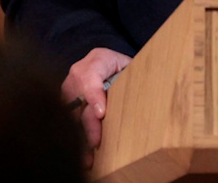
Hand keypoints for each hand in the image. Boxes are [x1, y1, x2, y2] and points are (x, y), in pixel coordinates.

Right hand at [62, 47, 131, 163]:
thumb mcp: (134, 68)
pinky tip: (83, 156)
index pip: (89, 76)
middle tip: (96, 142)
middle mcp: (79, 72)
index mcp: (98, 59)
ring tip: (87, 158)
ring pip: (70, 113)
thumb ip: (137, 77)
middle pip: (78, 99)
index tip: (101, 113)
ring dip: (79, 136)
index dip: (93, 95)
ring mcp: (70, 88)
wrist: (113, 68)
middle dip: (87, 124)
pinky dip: (76, 139)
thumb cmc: (127, 69)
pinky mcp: (66, 102)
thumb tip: (152, 92)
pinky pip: (68, 121)